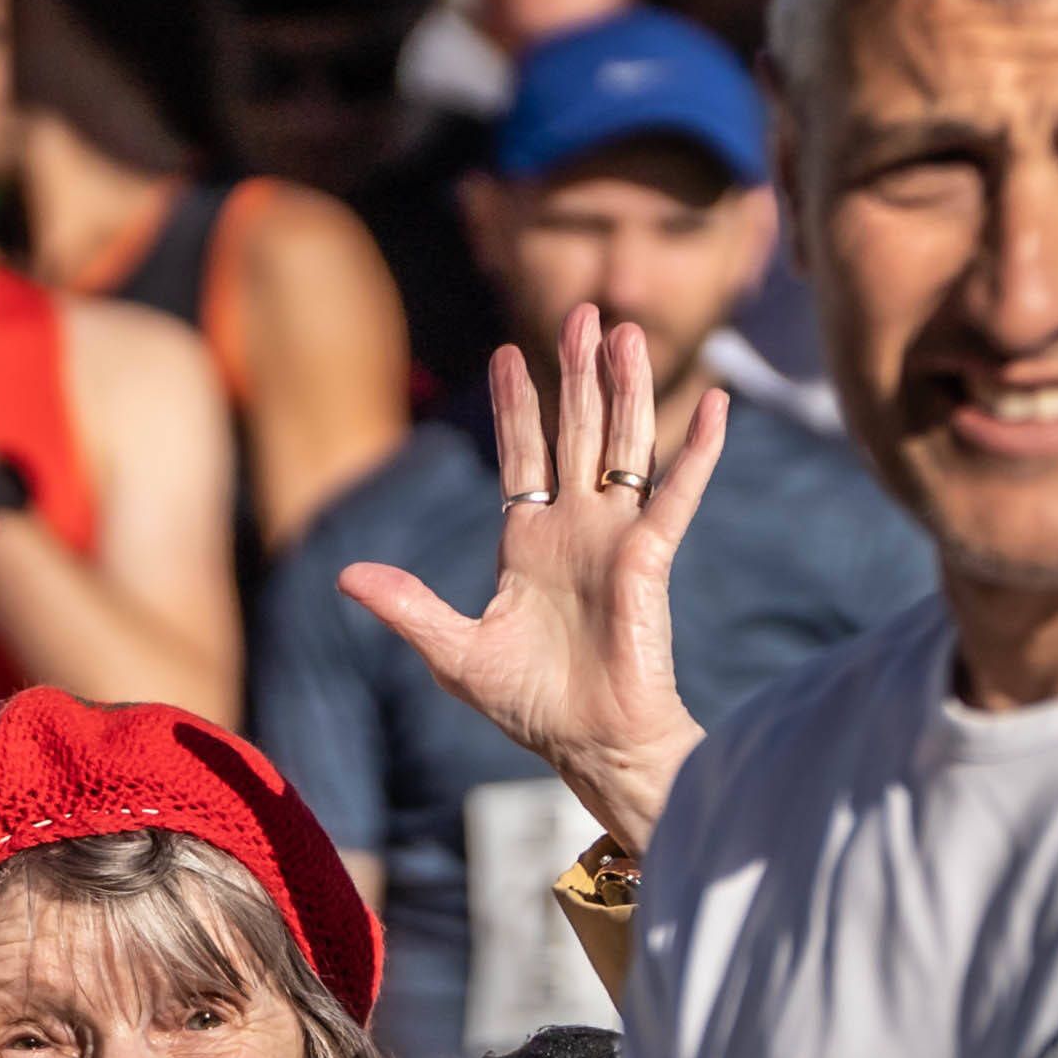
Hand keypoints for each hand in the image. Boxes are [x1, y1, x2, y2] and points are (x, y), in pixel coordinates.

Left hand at [342, 303, 723, 855]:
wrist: (590, 746)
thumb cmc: (532, 708)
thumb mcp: (454, 653)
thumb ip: (407, 606)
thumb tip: (344, 575)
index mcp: (530, 545)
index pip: (524, 457)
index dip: (518, 406)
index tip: (508, 355)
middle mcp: (578, 530)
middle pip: (579, 432)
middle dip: (576, 373)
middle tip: (581, 311)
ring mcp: (618, 538)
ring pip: (625, 444)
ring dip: (626, 387)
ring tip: (624, 331)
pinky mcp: (651, 556)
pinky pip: (679, 492)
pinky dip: (698, 449)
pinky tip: (712, 403)